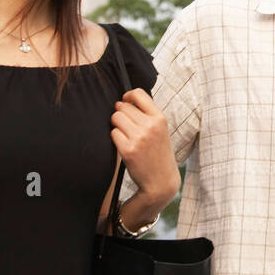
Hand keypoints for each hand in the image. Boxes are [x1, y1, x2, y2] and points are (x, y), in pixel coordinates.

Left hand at [110, 89, 180, 207]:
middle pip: (123, 107)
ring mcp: (139, 137)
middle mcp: (150, 126)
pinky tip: (124, 146)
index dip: (127, 95)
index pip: (138, 94)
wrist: (161, 181)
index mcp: (160, 118)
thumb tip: (120, 102)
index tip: (125, 101)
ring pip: (116, 118)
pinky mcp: (128, 150)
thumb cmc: (159, 153)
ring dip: (117, 126)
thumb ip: (146, 114)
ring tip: (126, 136)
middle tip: (127, 126)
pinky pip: (113, 133)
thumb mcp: (160, 130)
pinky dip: (116, 138)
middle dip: (121, 114)